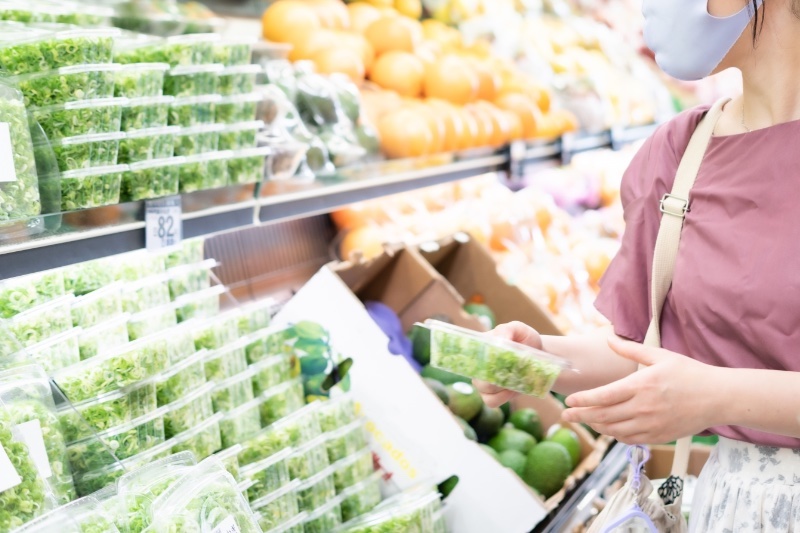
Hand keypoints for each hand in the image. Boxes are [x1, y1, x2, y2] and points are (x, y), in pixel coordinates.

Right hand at [474, 322, 542, 407]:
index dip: (483, 360)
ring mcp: (483, 380)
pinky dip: (502, 397)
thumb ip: (509, 330)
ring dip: (501, 387)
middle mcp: (478, 364)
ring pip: (484, 389)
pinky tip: (512, 390)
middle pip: (477, 375)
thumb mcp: (520, 330)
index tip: (498, 361)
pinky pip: (490, 401)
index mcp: (481, 346)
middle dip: (496, 376)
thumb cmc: (526, 340)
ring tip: (515, 379)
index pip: (471, 354)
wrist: (539, 356)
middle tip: (512, 371)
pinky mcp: (490, 394)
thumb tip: (501, 340)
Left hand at [561, 335, 719, 444]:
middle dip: (581, 416)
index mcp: (641, 386)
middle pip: (604, 416)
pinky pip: (629, 439)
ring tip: (584, 420)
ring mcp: (651, 425)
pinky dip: (614, 435)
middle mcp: (643, 408)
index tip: (569, 401)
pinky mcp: (659, 436)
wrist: (718, 397)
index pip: (604, 397)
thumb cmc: (689, 373)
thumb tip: (608, 340)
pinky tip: (607, 429)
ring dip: (596, 426)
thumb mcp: (660, 356)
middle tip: (565, 416)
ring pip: (614, 430)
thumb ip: (630, 351)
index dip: (583, 400)